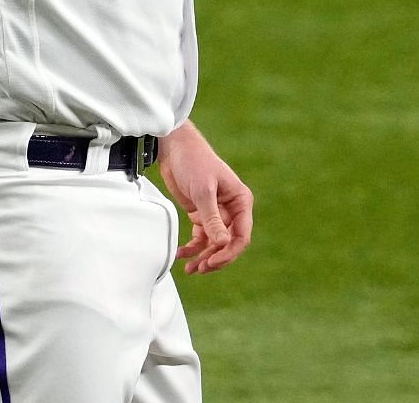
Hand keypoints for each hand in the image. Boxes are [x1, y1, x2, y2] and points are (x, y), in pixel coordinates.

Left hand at [156, 121, 253, 274]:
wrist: (176, 149)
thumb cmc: (194, 163)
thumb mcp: (203, 191)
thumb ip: (212, 219)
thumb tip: (223, 244)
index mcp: (241, 201)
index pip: (241, 235)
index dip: (229, 252)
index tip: (211, 262)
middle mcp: (232, 209)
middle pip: (229, 243)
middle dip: (216, 258)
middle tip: (199, 269)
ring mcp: (217, 213)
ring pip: (215, 243)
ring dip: (204, 257)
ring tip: (190, 269)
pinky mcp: (201, 213)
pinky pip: (201, 237)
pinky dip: (192, 248)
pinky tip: (181, 254)